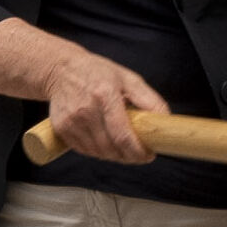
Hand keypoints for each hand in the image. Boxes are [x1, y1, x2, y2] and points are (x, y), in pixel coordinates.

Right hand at [31, 53, 171, 168]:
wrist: (61, 69)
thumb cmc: (98, 73)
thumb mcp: (128, 79)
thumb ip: (149, 99)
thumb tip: (165, 121)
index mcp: (105, 95)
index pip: (122, 135)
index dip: (138, 151)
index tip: (148, 155)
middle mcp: (86, 110)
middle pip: (111, 149)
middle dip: (129, 156)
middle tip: (139, 152)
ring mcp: (71, 121)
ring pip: (98, 153)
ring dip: (114, 155)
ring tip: (121, 145)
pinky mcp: (61, 128)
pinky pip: (85, 150)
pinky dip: (98, 151)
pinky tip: (104, 141)